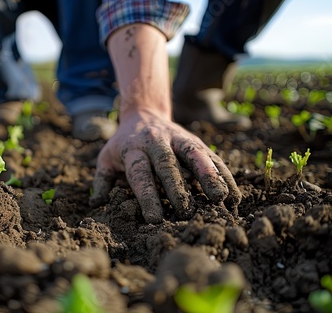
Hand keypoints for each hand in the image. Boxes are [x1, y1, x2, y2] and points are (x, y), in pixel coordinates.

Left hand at [89, 110, 241, 223]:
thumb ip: (102, 180)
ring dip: (209, 176)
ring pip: (195, 155)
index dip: (147, 195)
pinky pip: (212, 156)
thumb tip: (96, 204)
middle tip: (185, 212)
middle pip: (168, 164)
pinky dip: (224, 174)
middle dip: (177, 188)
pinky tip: (234, 194)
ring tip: (221, 198)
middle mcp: (156, 142)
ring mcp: (179, 139)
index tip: (155, 218)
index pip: (140, 173)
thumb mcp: (106, 158)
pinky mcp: (196, 141)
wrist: (143, 113)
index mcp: (133, 149)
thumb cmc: (123, 144)